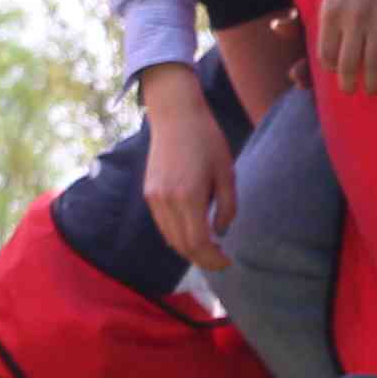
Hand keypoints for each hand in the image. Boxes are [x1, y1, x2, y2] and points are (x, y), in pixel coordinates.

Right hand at [137, 64, 235, 265]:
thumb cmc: (207, 140)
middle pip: (182, 246)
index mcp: (188, 196)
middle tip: (221, 260)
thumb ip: (226, 206)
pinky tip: (193, 233)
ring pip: (170, 238)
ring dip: (189, 250)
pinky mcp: (148, 193)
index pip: (198, 243)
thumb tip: (220, 232)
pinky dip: (177, 236)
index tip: (228, 261)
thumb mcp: (226, 172)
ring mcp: (154, 198)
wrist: (176, 115)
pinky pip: (163, 225)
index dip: (213, 259)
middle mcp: (166, 201)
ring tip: (209, 249)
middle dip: (202, 259)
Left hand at [312, 0, 376, 94]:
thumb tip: (329, 46)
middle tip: (352, 89)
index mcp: (331, 11)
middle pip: (347, 65)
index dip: (331, 66)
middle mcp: (352, 20)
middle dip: (348, 83)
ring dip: (371, 83)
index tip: (338, 69)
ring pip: (372, 66)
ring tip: (371, 89)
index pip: (326, 54)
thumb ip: (330, 17)